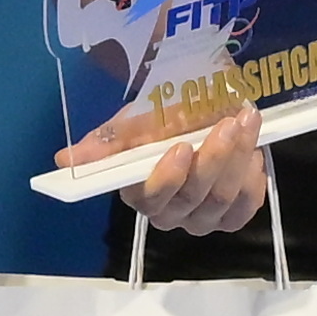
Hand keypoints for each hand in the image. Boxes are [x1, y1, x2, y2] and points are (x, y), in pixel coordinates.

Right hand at [66, 91, 267, 235]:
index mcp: (139, 191)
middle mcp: (168, 212)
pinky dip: (252, 179)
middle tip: (229, 121)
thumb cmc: (168, 110)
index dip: (167, 178)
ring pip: (221, 201)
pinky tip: (252, 153)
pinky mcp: (231, 215)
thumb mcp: (139, 118)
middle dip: (214, 158)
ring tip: (245, 122)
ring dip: (236, 159)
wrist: (209, 98)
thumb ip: (108, 141)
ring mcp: (201, 217)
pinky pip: (245, 208)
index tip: (183, 146)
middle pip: (193, 199)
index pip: (149, 197)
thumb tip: (64, 161)